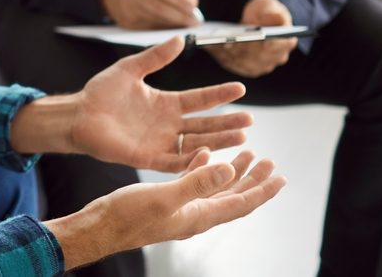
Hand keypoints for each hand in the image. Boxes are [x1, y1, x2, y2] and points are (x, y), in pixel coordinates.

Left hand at [10, 37, 251, 170]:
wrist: (78, 115)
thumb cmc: (101, 93)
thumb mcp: (130, 69)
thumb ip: (155, 57)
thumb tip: (180, 38)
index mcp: (166, 103)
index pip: (200, 100)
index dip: (219, 95)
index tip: (241, 89)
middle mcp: (168, 125)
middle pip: (205, 125)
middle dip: (227, 123)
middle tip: (250, 120)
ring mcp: (159, 143)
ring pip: (196, 144)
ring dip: (217, 142)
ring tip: (241, 137)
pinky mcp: (147, 158)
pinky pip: (174, 162)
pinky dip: (192, 160)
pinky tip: (209, 155)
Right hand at [46, 150, 286, 269]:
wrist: (101, 227)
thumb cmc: (129, 216)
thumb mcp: (165, 197)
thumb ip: (196, 183)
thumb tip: (230, 170)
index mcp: (199, 216)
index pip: (240, 203)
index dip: (262, 190)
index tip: (280, 176)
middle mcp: (195, 214)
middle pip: (233, 196)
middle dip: (252, 179)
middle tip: (268, 161)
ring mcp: (181, 209)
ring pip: (215, 189)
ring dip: (232, 173)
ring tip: (245, 155)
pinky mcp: (166, 201)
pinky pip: (193, 184)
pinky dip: (202, 168)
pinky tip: (202, 155)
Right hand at [99, 0, 200, 28]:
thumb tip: (192, 4)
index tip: (194, 5)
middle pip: (158, 6)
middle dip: (180, 15)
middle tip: (194, 20)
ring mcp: (126, 8)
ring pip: (155, 19)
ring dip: (174, 23)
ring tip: (187, 24)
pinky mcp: (127, 22)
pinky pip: (150, 28)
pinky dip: (165, 29)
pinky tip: (173, 27)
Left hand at [206, 0, 297, 77]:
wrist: (253, 20)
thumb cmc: (263, 12)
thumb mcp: (268, 6)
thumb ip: (272, 11)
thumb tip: (273, 16)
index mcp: (285, 41)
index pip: (280, 45)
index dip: (270, 44)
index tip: (259, 40)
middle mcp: (274, 58)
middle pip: (258, 56)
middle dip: (242, 49)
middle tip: (228, 42)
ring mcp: (258, 65)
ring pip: (242, 62)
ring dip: (228, 53)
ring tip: (214, 43)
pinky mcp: (242, 67)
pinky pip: (230, 63)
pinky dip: (219, 55)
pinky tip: (208, 45)